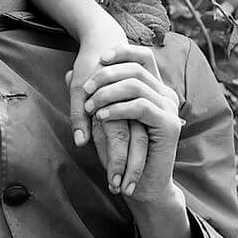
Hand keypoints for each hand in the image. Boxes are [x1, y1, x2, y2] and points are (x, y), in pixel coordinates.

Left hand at [81, 44, 182, 202]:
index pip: (143, 56)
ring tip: (89, 107)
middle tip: (84, 90)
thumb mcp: (101, 119)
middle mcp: (165, 94)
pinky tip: (101, 116)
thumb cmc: (121, 153)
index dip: (122, 52)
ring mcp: (169, 108)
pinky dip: (118, 108)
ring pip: (137, 85)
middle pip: (136, 68)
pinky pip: (141, 107)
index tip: (98, 59)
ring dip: (108, 93)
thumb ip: (88, 96)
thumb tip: (68, 76)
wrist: (145, 185)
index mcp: (153, 89)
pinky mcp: (169, 125)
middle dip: (105, 76)